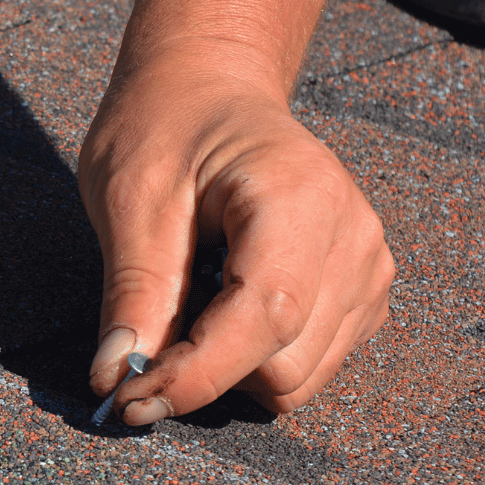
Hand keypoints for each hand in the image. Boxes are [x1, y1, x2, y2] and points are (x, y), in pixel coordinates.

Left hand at [77, 41, 393, 422]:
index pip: (265, 319)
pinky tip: (219, 301)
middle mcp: (353, 236)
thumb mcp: (128, 194)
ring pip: (298, 378)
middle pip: (285, 365)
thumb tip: (117, 378)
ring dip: (228, 367)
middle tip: (138, 341)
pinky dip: (254, 356)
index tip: (129, 399)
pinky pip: (310, 363)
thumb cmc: (165, 123)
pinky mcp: (361, 290)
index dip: (196, 375)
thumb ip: (133, 290)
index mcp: (300, 197)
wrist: (208, 86)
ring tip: (185, 299)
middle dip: (205, 372)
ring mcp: (367, 266)